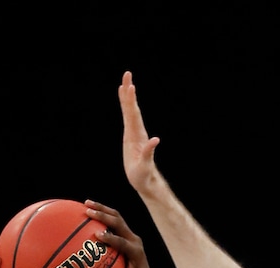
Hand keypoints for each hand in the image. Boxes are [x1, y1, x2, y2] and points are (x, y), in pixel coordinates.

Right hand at [84, 200, 157, 267]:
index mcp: (136, 252)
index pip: (122, 242)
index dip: (111, 238)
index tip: (98, 235)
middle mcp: (134, 240)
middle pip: (119, 222)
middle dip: (103, 215)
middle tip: (87, 210)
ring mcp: (131, 235)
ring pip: (117, 217)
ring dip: (102, 209)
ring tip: (86, 203)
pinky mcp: (126, 234)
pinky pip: (114, 220)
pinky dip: (103, 213)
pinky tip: (88, 210)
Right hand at [118, 70, 162, 194]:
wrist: (145, 181)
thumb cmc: (144, 176)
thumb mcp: (145, 165)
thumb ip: (149, 152)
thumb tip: (155, 140)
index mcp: (138, 135)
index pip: (133, 114)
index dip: (130, 100)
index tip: (129, 85)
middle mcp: (136, 132)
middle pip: (131, 108)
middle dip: (129, 91)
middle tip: (127, 74)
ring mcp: (134, 134)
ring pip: (129, 111)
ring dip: (127, 97)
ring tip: (125, 83)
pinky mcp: (131, 138)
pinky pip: (127, 119)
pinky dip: (125, 108)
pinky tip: (125, 100)